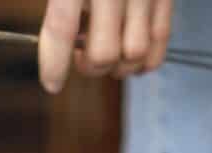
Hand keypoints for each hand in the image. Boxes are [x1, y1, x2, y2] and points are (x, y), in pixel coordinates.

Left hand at [39, 0, 172, 92]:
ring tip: (109, 50)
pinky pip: (160, 42)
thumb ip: (60, 9)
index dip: (54, 64)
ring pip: (134, 54)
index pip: (61, 29)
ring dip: (119, 65)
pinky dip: (145, 59)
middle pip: (103, 53)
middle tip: (82, 55)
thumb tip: (61, 47)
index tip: (52, 84)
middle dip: (90, 66)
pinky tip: (130, 53)